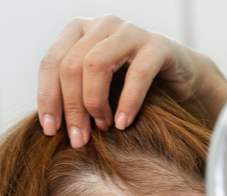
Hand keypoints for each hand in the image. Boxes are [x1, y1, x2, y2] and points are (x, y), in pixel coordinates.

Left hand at [37, 15, 226, 148]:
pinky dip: (127, 103)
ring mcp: (130, 31)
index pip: (52, 62)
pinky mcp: (158, 45)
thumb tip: (49, 127)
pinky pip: (137, 75)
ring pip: (96, 64)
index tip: (50, 130)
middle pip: (71, 65)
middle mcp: (102, 25)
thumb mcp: (95, 87)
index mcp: (79, 31)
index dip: (48, 97)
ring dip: (95, 103)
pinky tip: (122, 123)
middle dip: (72, 107)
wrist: (179, 80)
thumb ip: (72, 95)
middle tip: (79, 139)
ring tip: (103, 128)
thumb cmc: (129, 87)